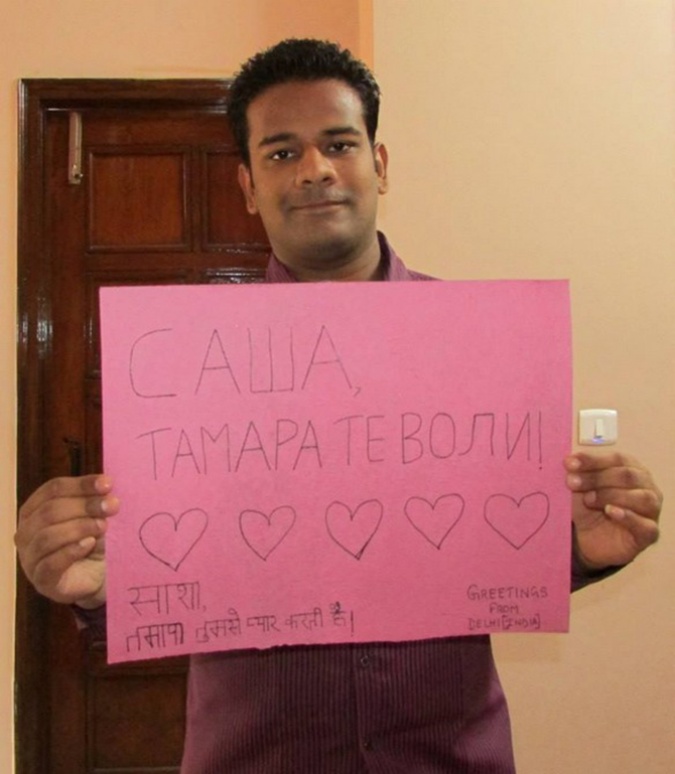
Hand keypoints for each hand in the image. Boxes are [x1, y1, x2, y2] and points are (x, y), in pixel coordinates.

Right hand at [14, 475, 118, 607]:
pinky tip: (90, 544)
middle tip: (112, 505)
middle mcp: (27, 532)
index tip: (108, 484)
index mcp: (35, 509)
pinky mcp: (43, 581)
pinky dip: (71, 551)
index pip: (53, 489)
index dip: (81, 485)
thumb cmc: (94, 540)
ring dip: (79, 527)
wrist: (101, 575)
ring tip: (104, 526)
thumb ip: (95, 499)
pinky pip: (51, 564)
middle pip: (49, 511)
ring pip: (47, 537)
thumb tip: (106, 484)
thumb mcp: (94, 515)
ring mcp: (31, 558)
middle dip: (84, 506)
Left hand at [565, 452, 661, 570]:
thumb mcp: (579, 489)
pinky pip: (645, 525)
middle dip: (596, 478)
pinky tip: (610, 512)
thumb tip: (569, 461)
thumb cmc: (589, 507)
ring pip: (641, 497)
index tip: (569, 463)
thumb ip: (577, 475)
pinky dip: (628, 517)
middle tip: (571, 483)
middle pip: (628, 476)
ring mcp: (651, 510)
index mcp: (631, 468)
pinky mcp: (649, 533)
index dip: (592, 460)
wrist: (589, 540)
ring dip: (610, 495)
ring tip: (587, 500)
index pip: (617, 459)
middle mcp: (646, 486)